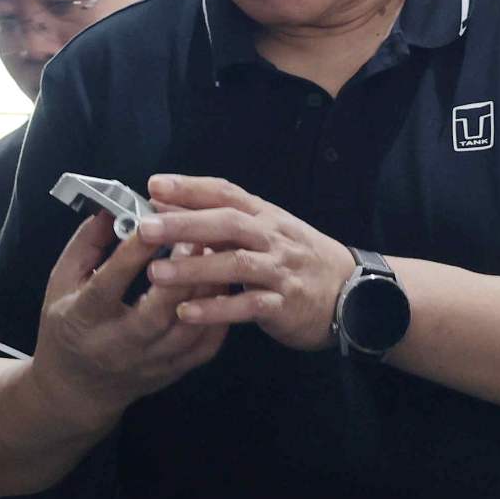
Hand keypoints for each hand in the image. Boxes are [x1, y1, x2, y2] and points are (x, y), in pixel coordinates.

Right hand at [32, 215, 227, 416]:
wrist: (76, 388)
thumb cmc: (66, 326)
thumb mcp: (61, 282)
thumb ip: (86, 244)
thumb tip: (113, 207)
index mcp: (83, 319)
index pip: (109, 283)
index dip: (133, 252)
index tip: (153, 219)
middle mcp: (117, 346)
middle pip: (156, 313)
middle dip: (180, 273)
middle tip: (196, 237)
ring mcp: (147, 363)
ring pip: (187, 330)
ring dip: (206, 291)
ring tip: (216, 255)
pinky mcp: (170, 372)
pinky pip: (204, 347)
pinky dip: (219, 317)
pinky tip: (222, 287)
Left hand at [136, 177, 358, 353]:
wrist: (353, 293)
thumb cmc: (299, 259)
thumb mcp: (265, 231)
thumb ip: (219, 220)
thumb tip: (167, 204)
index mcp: (265, 216)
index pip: (226, 193)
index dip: (191, 188)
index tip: (155, 185)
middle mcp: (273, 238)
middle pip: (227, 224)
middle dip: (184, 225)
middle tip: (146, 229)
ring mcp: (280, 271)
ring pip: (235, 265)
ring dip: (194, 269)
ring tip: (156, 274)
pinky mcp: (284, 304)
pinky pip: (248, 305)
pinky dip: (216, 309)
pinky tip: (186, 313)